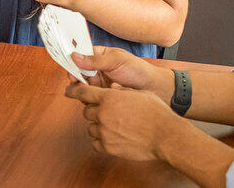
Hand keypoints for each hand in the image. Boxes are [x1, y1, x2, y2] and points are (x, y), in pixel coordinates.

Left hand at [64, 82, 180, 160]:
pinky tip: (112, 138)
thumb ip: (121, 90)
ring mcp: (104, 131)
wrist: (166, 135)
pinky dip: (101, 140)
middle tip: (107, 114)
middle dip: (94, 111)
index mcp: (109, 98)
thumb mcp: (138, 93)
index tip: (67, 91)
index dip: (73, 91)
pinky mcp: (108, 146)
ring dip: (99, 126)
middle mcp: (103, 114)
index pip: (82, 92)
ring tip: (114, 127)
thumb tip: (112, 88)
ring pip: (91, 127)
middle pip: (86, 111)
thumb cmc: (156, 113)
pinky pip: (95, 142)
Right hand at [71, 45, 172, 96]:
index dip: (73, 62)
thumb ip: (95, 60)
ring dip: (86, 89)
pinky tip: (103, 96)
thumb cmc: (139, 70)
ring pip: (83, 87)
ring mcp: (99, 83)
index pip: (80, 56)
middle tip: (80, 82)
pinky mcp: (103, 96)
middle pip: (78, 73)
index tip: (71, 69)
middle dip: (78, 78)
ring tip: (95, 90)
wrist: (155, 89)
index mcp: (99, 55)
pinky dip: (94, 97)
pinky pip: (91, 97)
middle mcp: (97, 69)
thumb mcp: (116, 61)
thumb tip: (75, 56)